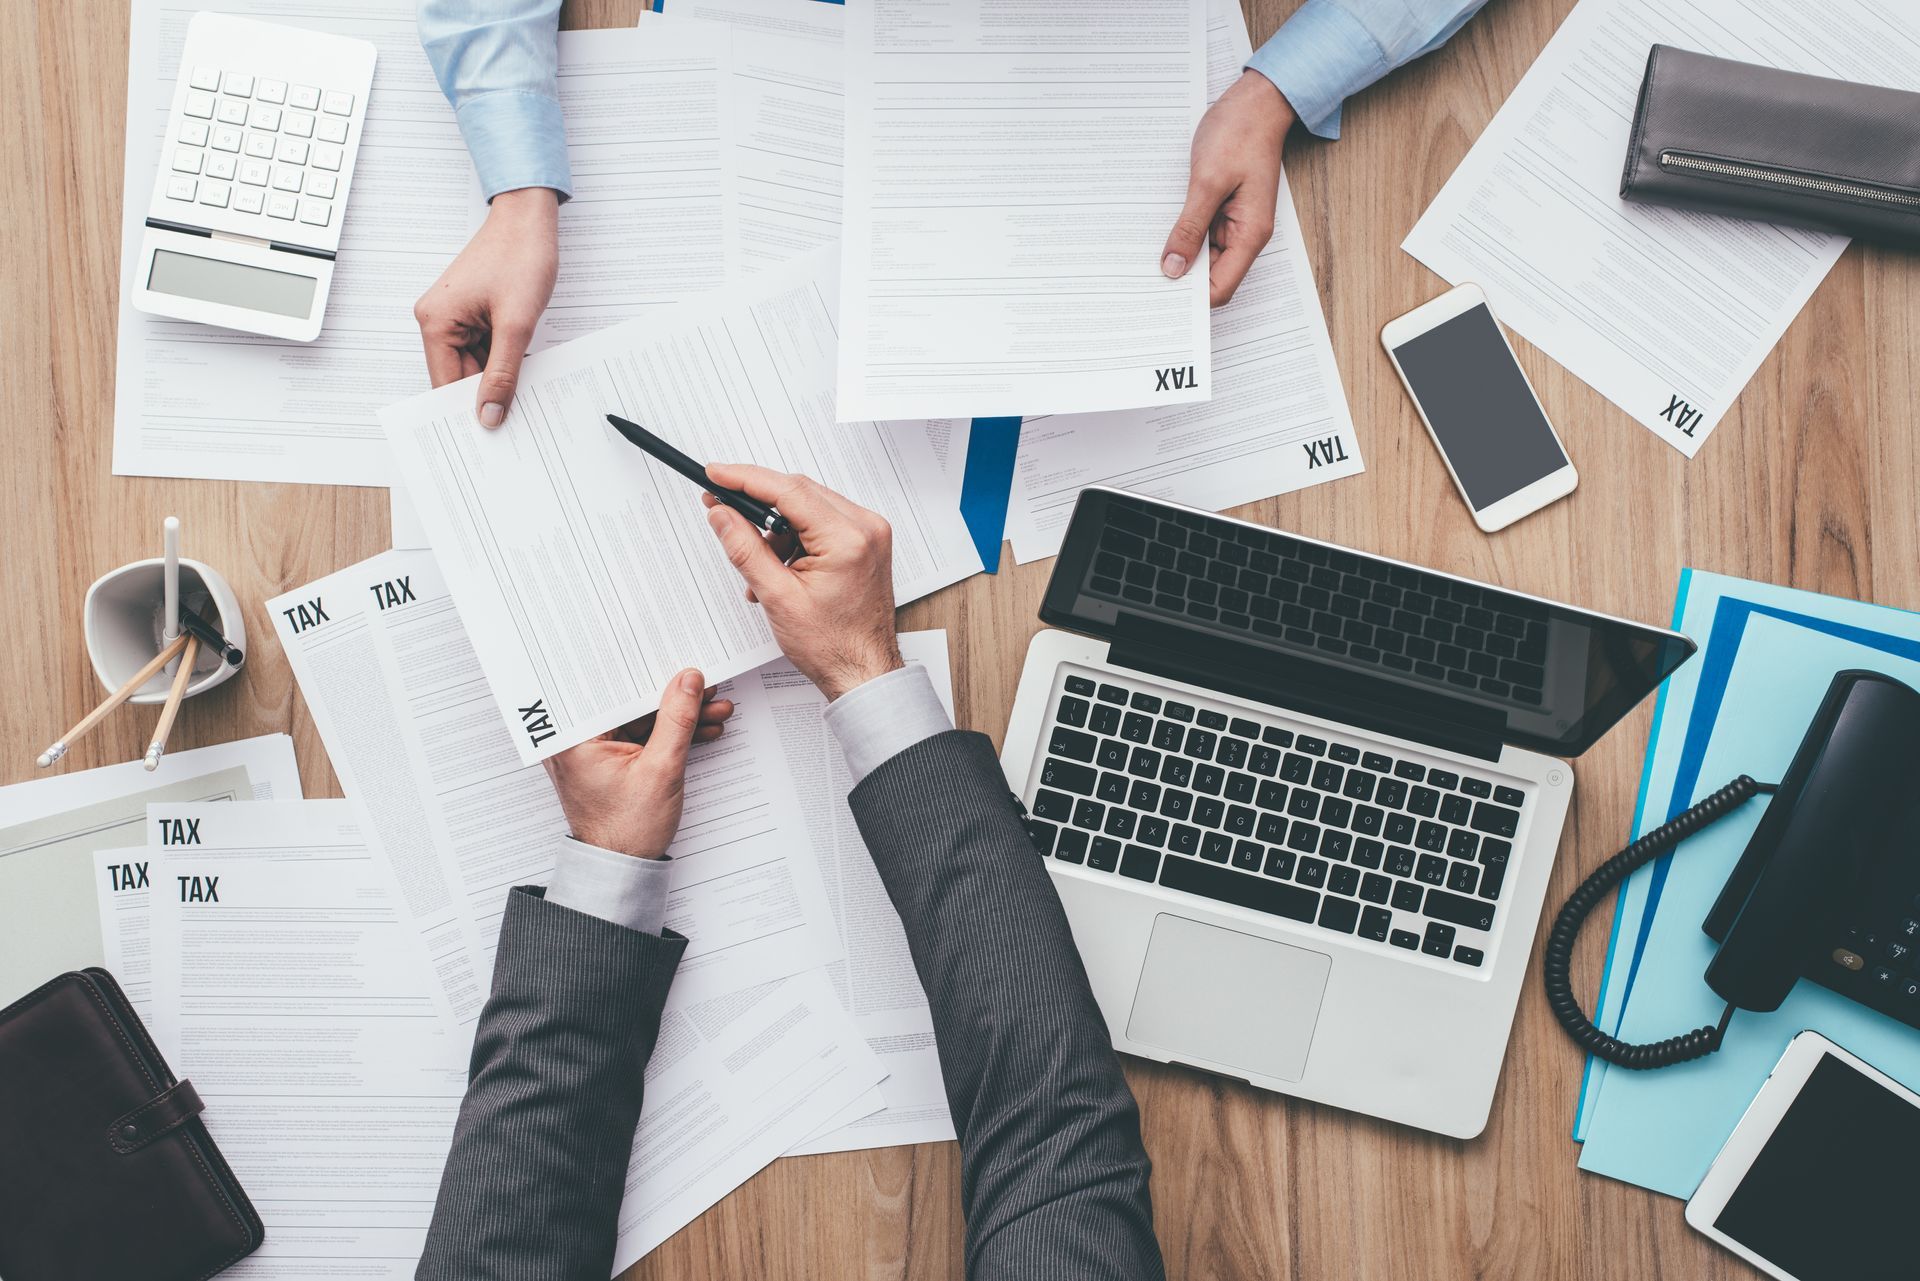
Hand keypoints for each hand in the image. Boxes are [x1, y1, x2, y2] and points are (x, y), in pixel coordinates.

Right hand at [413, 186, 559, 427]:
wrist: (529, 219)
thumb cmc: (520, 257)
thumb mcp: (516, 324)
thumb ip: (502, 374)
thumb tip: (489, 415)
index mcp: (435, 322)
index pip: (444, 385)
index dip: (465, 412)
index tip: (487, 439)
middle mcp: (437, 320)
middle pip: (459, 378)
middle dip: (486, 396)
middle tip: (514, 424)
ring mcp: (455, 317)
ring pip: (475, 366)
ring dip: (499, 378)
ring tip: (524, 396)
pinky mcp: (473, 313)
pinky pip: (485, 349)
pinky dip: (504, 361)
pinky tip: (523, 371)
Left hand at [542, 668, 733, 857]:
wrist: (621, 870)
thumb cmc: (626, 831)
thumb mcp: (660, 770)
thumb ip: (677, 720)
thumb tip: (689, 679)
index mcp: (574, 736)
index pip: (613, 689)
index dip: (650, 672)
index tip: (679, 662)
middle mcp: (578, 739)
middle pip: (631, 702)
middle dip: (674, 697)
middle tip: (705, 686)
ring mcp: (595, 750)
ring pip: (642, 718)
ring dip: (680, 716)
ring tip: (715, 709)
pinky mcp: (612, 761)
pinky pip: (643, 736)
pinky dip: (670, 734)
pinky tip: (703, 729)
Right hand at [700, 465, 903, 700]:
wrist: (863, 671)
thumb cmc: (832, 645)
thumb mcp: (777, 597)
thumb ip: (745, 549)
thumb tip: (722, 514)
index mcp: (847, 539)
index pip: (788, 490)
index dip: (745, 478)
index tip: (716, 474)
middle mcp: (865, 528)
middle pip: (798, 492)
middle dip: (758, 505)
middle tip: (722, 511)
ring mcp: (869, 534)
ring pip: (807, 508)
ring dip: (777, 531)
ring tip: (763, 571)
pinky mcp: (866, 542)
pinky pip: (821, 523)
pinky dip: (795, 540)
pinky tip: (783, 570)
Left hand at [1161, 71, 1295, 306]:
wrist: (1254, 102)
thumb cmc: (1239, 134)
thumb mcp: (1208, 182)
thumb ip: (1190, 227)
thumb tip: (1174, 268)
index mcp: (1250, 234)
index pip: (1221, 288)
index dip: (1192, 300)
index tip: (1159, 300)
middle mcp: (1243, 235)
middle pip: (1210, 278)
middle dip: (1180, 281)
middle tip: (1141, 283)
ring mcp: (1232, 223)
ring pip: (1201, 257)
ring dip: (1177, 256)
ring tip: (1143, 259)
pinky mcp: (1220, 209)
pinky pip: (1198, 234)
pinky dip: (1179, 236)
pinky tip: (1157, 233)